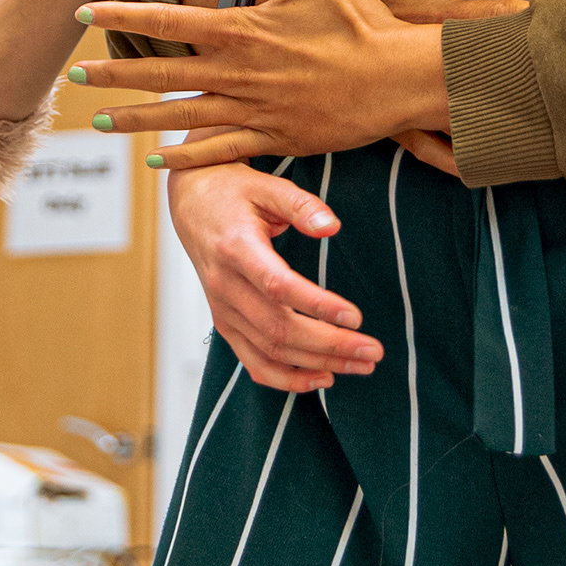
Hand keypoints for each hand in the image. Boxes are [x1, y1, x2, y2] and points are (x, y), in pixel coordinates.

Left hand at [74, 0, 450, 167]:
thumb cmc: (359, 20)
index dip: (122, 17)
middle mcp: (238, 73)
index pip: (167, 22)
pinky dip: (184, 159)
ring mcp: (253, 111)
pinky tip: (156, 162)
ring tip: (98, 122)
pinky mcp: (272, 139)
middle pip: (161, 75)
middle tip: (74, 75)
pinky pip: (217, 152)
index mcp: (242, 30)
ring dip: (135, 120)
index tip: (86, 13)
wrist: (397, 80)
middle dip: (113, 75)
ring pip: (180, 118)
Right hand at [166, 161, 379, 391]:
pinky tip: (321, 378)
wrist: (192, 205)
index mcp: (236, 248)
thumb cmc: (232, 193)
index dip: (317, 305)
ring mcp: (223, 310)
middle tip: (373, 350)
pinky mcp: (224, 324)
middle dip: (330, 345)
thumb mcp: (268, 186)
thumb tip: (332, 226)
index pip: (278, 286)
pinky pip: (253, 362)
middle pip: (279, 328)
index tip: (355, 317)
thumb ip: (301, 206)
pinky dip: (286, 379)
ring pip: (271, 350)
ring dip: (318, 364)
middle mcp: (225, 285)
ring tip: (360, 365)